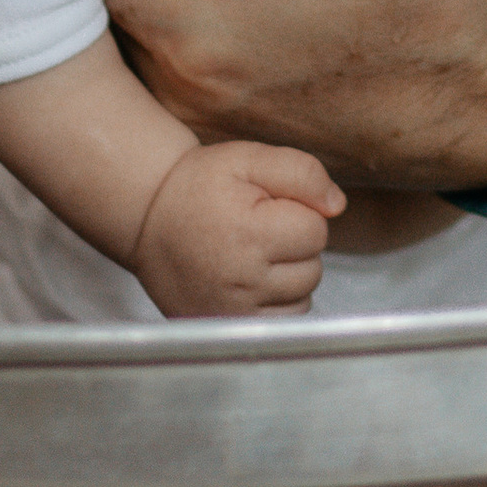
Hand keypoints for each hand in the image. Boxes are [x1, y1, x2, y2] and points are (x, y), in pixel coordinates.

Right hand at [130, 141, 343, 318]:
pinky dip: (279, 301)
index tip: (270, 205)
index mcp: (249, 234)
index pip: (317, 230)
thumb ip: (301, 173)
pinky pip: (282, 321)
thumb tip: (337, 205)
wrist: (149, 218)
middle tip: (260, 226)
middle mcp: (242, 280)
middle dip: (297, 244)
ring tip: (256, 252)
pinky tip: (255, 279)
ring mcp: (234, 311)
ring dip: (291, 274)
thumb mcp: (249, 159)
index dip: (300, 211)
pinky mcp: (227, 327)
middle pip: (313, 267)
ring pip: (302, 297)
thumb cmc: (200, 185)